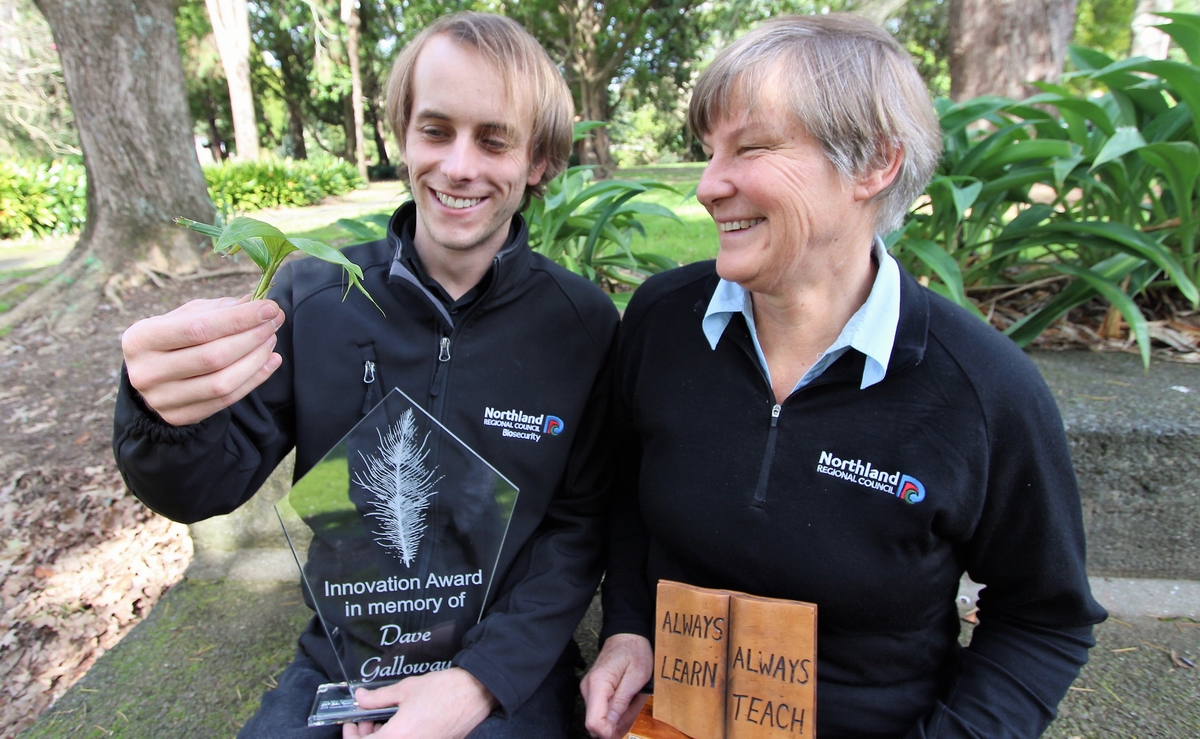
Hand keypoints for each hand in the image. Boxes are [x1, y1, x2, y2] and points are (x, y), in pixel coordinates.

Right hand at [121, 297, 284, 425]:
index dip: (239, 319)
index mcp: (140, 339)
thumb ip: (221, 309)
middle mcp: (146, 372)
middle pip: (214, 357)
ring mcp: (162, 399)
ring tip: (270, 340)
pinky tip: (270, 361)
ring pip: (223, 382)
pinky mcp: (180, 416)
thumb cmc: (173, 338)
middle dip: (252, 337)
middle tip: (273, 323)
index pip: (199, 328)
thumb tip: (262, 304)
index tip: (269, 308)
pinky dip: (255, 379)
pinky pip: (227, 399)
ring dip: (256, 359)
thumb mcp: (187, 316)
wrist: (151, 376)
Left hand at [342, 667, 496, 738]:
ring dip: (383, 738)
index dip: (351, 736)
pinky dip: (399, 738)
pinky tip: (401, 725)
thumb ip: (379, 697)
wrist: (476, 693)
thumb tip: (361, 698)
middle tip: (367, 720)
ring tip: (386, 721)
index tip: (350, 725)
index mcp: (399, 735)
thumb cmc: (444, 688)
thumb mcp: (406, 688)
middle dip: (366, 736)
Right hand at [580, 633, 652, 738]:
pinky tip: (628, 700)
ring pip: (600, 718)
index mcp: (598, 684)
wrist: (627, 635)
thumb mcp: (636, 677)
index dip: (608, 733)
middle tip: (635, 711)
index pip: (593, 722)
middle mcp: (588, 688)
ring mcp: (589, 690)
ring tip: (634, 701)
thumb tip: (611, 726)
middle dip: (617, 726)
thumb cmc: (634, 651)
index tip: (624, 731)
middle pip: (596, 723)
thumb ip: (622, 702)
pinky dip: (616, 712)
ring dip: (618, 719)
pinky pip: (602, 710)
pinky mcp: (593, 691)